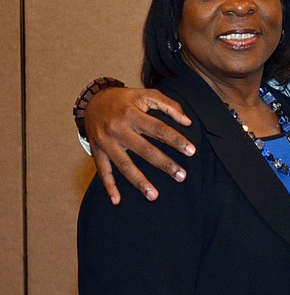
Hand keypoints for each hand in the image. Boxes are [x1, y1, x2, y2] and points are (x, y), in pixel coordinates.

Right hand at [85, 87, 193, 204]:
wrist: (92, 101)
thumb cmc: (125, 99)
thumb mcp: (146, 95)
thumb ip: (169, 105)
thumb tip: (187, 122)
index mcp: (132, 114)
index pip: (158, 129)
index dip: (176, 140)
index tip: (191, 151)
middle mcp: (118, 129)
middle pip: (144, 150)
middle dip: (164, 164)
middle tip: (181, 176)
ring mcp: (106, 142)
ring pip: (124, 165)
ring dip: (139, 182)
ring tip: (154, 195)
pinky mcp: (97, 151)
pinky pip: (102, 171)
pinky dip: (109, 186)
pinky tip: (117, 200)